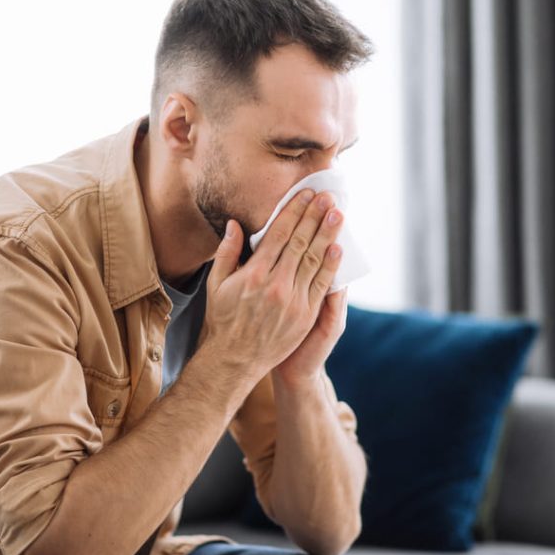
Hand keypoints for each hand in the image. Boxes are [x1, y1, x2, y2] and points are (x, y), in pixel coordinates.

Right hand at [196, 188, 343, 390]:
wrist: (234, 361)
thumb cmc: (223, 320)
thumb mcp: (216, 285)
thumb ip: (227, 253)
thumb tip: (235, 224)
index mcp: (254, 274)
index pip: (279, 234)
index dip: (294, 211)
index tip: (305, 194)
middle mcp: (275, 285)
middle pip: (300, 242)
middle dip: (315, 217)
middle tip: (327, 197)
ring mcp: (293, 301)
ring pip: (314, 261)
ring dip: (328, 235)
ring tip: (338, 215)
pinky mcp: (305, 317)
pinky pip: (321, 286)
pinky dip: (331, 266)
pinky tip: (338, 249)